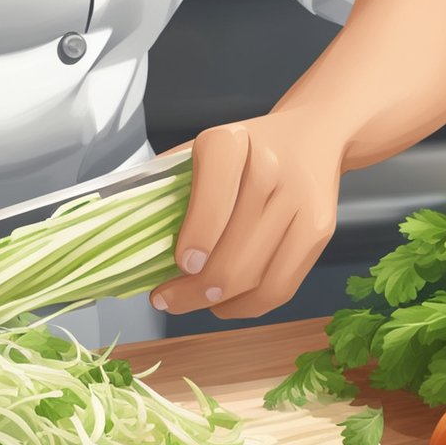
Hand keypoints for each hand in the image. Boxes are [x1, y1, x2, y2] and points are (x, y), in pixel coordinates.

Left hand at [150, 111, 343, 317]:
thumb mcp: (199, 152)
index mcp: (230, 142)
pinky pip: (279, 288)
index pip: (212, 191)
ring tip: (189, 302)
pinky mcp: (318, 231)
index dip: (197, 235)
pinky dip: (245, 307)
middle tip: (165, 300)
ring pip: (253, 278)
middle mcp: (270, 169)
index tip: (180, 264)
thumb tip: (127, 235)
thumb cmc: (241, 152)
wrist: (312, 137)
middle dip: (193, 289)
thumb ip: (166, 186)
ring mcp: (299, 203)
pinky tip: (222, 304)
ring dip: (214, 302)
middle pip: (232, 253)